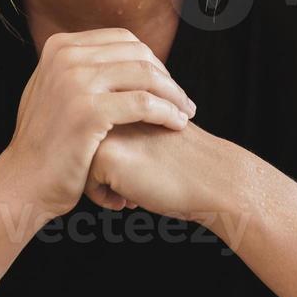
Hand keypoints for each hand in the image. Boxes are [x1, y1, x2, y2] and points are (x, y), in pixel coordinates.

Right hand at [5, 28, 195, 217]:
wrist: (23, 180)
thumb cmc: (44, 142)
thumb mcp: (51, 89)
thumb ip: (77, 67)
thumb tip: (110, 53)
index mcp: (60, 46)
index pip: (123, 39)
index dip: (151, 60)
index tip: (165, 83)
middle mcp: (66, 57)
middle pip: (138, 54)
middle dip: (166, 76)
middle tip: (182, 100)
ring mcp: (76, 81)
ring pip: (146, 76)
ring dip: (173, 94)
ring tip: (185, 113)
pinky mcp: (88, 110)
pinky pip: (143, 103)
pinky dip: (166, 112)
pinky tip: (176, 124)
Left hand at [83, 118, 225, 222]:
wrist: (215, 179)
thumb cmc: (185, 161)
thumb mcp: (151, 129)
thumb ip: (122, 127)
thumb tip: (86, 153)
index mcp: (123, 97)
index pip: (91, 134)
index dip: (114, 159)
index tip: (142, 166)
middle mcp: (111, 107)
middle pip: (83, 149)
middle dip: (104, 172)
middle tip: (140, 180)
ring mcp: (106, 128)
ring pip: (82, 165)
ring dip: (104, 184)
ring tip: (135, 188)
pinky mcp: (106, 154)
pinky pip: (86, 185)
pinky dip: (105, 198)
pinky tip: (131, 199)